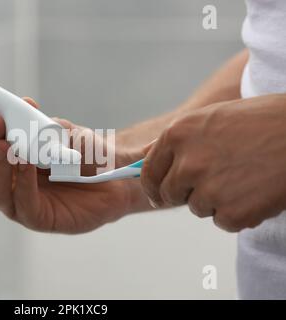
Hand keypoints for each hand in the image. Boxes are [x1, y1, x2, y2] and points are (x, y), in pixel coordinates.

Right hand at [0, 98, 146, 232]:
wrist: (115, 174)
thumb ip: (42, 125)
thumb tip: (24, 110)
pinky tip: (27, 165)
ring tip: (5, 145)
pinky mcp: (38, 217)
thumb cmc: (83, 150)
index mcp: (2, 151)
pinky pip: (23, 205)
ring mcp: (18, 199)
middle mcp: (4, 176)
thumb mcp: (63, 130)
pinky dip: (23, 184)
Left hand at [141, 94, 285, 231]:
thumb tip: (148, 155)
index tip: (158, 195)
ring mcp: (208, 189)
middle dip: (186, 193)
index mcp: (178, 134)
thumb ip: (179, 140)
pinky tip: (256, 191)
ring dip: (217, 200)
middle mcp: (187, 162)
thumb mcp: (212, 118)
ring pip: (198, 208)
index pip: (149, 172)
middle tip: (212, 184)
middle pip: (170, 194)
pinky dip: (238, 213)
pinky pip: (223, 221)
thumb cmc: (263, 121)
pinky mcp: (232, 212)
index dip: (153, 186)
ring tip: (244, 178)